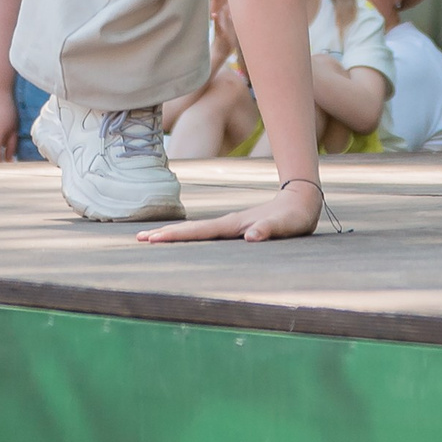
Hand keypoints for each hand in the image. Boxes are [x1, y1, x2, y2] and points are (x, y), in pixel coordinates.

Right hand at [137, 178, 321, 243]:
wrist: (302, 201)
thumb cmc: (294, 217)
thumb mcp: (284, 226)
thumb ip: (268, 230)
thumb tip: (251, 237)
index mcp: (234, 224)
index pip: (199, 231)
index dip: (176, 236)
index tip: (153, 238)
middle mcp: (229, 223)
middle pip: (192, 230)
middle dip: (166, 234)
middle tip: (139, 238)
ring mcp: (231, 225)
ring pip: (198, 231)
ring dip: (176, 235)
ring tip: (152, 239)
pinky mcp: (237, 228)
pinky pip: (208, 233)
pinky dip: (191, 237)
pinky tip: (185, 241)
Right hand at [208, 0, 237, 66]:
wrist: (224, 47)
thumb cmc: (231, 28)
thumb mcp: (235, 12)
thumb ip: (237, 0)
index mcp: (224, 5)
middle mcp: (220, 10)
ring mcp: (218, 20)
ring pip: (216, 7)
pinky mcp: (219, 31)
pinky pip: (217, 25)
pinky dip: (215, 20)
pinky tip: (213, 15)